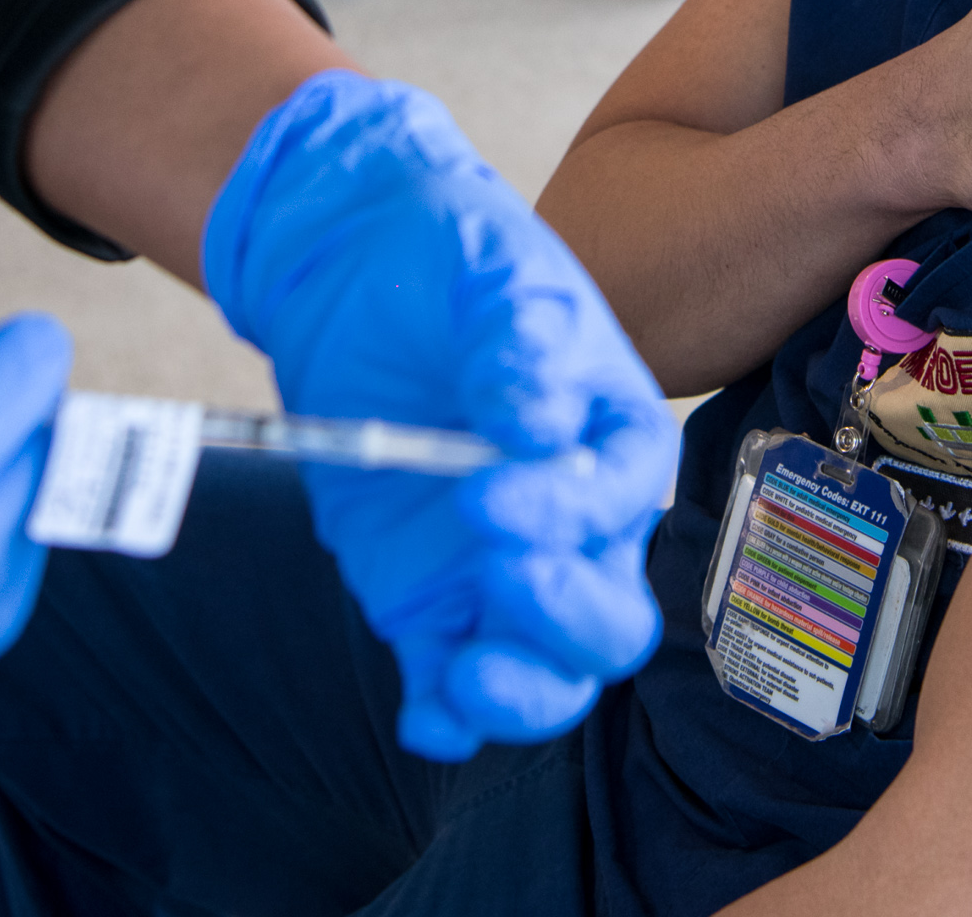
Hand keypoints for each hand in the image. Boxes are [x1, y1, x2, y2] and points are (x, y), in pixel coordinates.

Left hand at [202, 72, 678, 760]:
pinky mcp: (427, 599)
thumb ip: (517, 337)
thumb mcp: (485, 270)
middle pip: (610, 612)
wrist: (352, 267)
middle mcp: (571, 516)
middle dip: (565, 615)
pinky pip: (452, 680)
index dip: (569, 509)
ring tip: (466, 675)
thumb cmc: (443, 257)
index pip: (620, 494)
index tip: (489, 493)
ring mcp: (499, 568)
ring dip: (521, 689)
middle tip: (499, 571)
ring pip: (548, 667)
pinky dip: (446, 714)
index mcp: (610, 432)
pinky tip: (423, 713)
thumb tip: (539, 417)